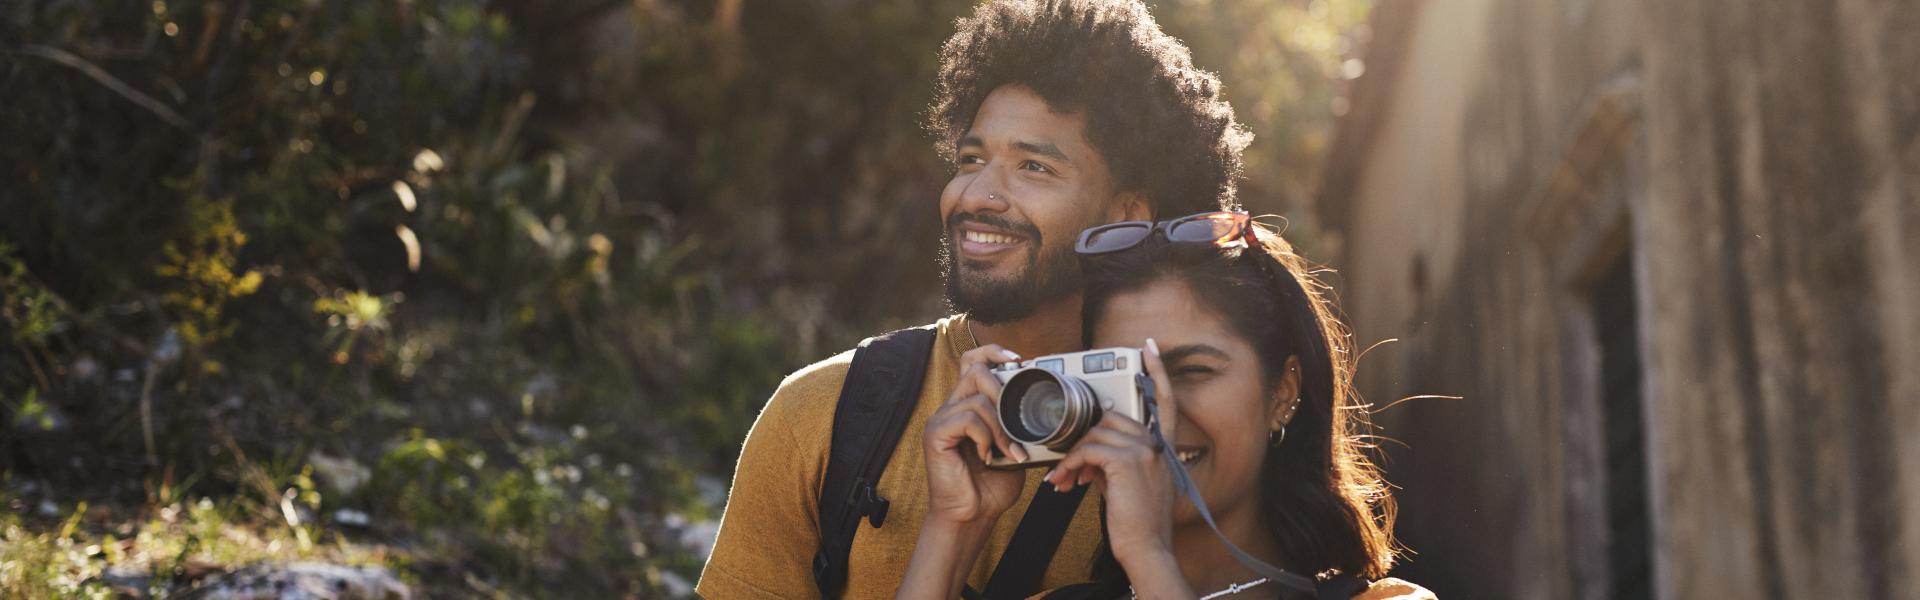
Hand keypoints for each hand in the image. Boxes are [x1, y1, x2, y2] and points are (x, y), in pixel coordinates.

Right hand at [923, 344, 1029, 525]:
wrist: (972, 516)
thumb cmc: (991, 486)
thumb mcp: (1014, 448)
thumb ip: (1019, 425)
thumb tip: (1043, 408)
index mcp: (968, 407)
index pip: (972, 361)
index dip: (993, 352)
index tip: (1018, 359)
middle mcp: (951, 408)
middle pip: (975, 370)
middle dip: (1004, 392)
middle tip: (1016, 423)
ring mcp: (941, 419)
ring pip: (978, 398)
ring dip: (1002, 427)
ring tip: (1008, 452)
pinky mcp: (935, 434)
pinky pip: (969, 419)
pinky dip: (986, 438)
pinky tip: (987, 457)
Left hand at [1044, 339, 1179, 559]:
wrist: (1146, 549)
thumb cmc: (1137, 522)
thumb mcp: (1131, 483)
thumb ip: (1117, 459)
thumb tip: (1089, 451)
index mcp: (1162, 447)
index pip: (1164, 401)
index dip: (1157, 372)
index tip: (1148, 346)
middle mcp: (1156, 444)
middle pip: (1110, 417)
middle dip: (1083, 439)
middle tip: (1067, 466)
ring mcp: (1144, 451)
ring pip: (1094, 433)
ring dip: (1072, 457)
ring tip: (1064, 481)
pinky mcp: (1126, 462)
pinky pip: (1087, 450)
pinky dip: (1070, 465)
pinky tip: (1065, 483)